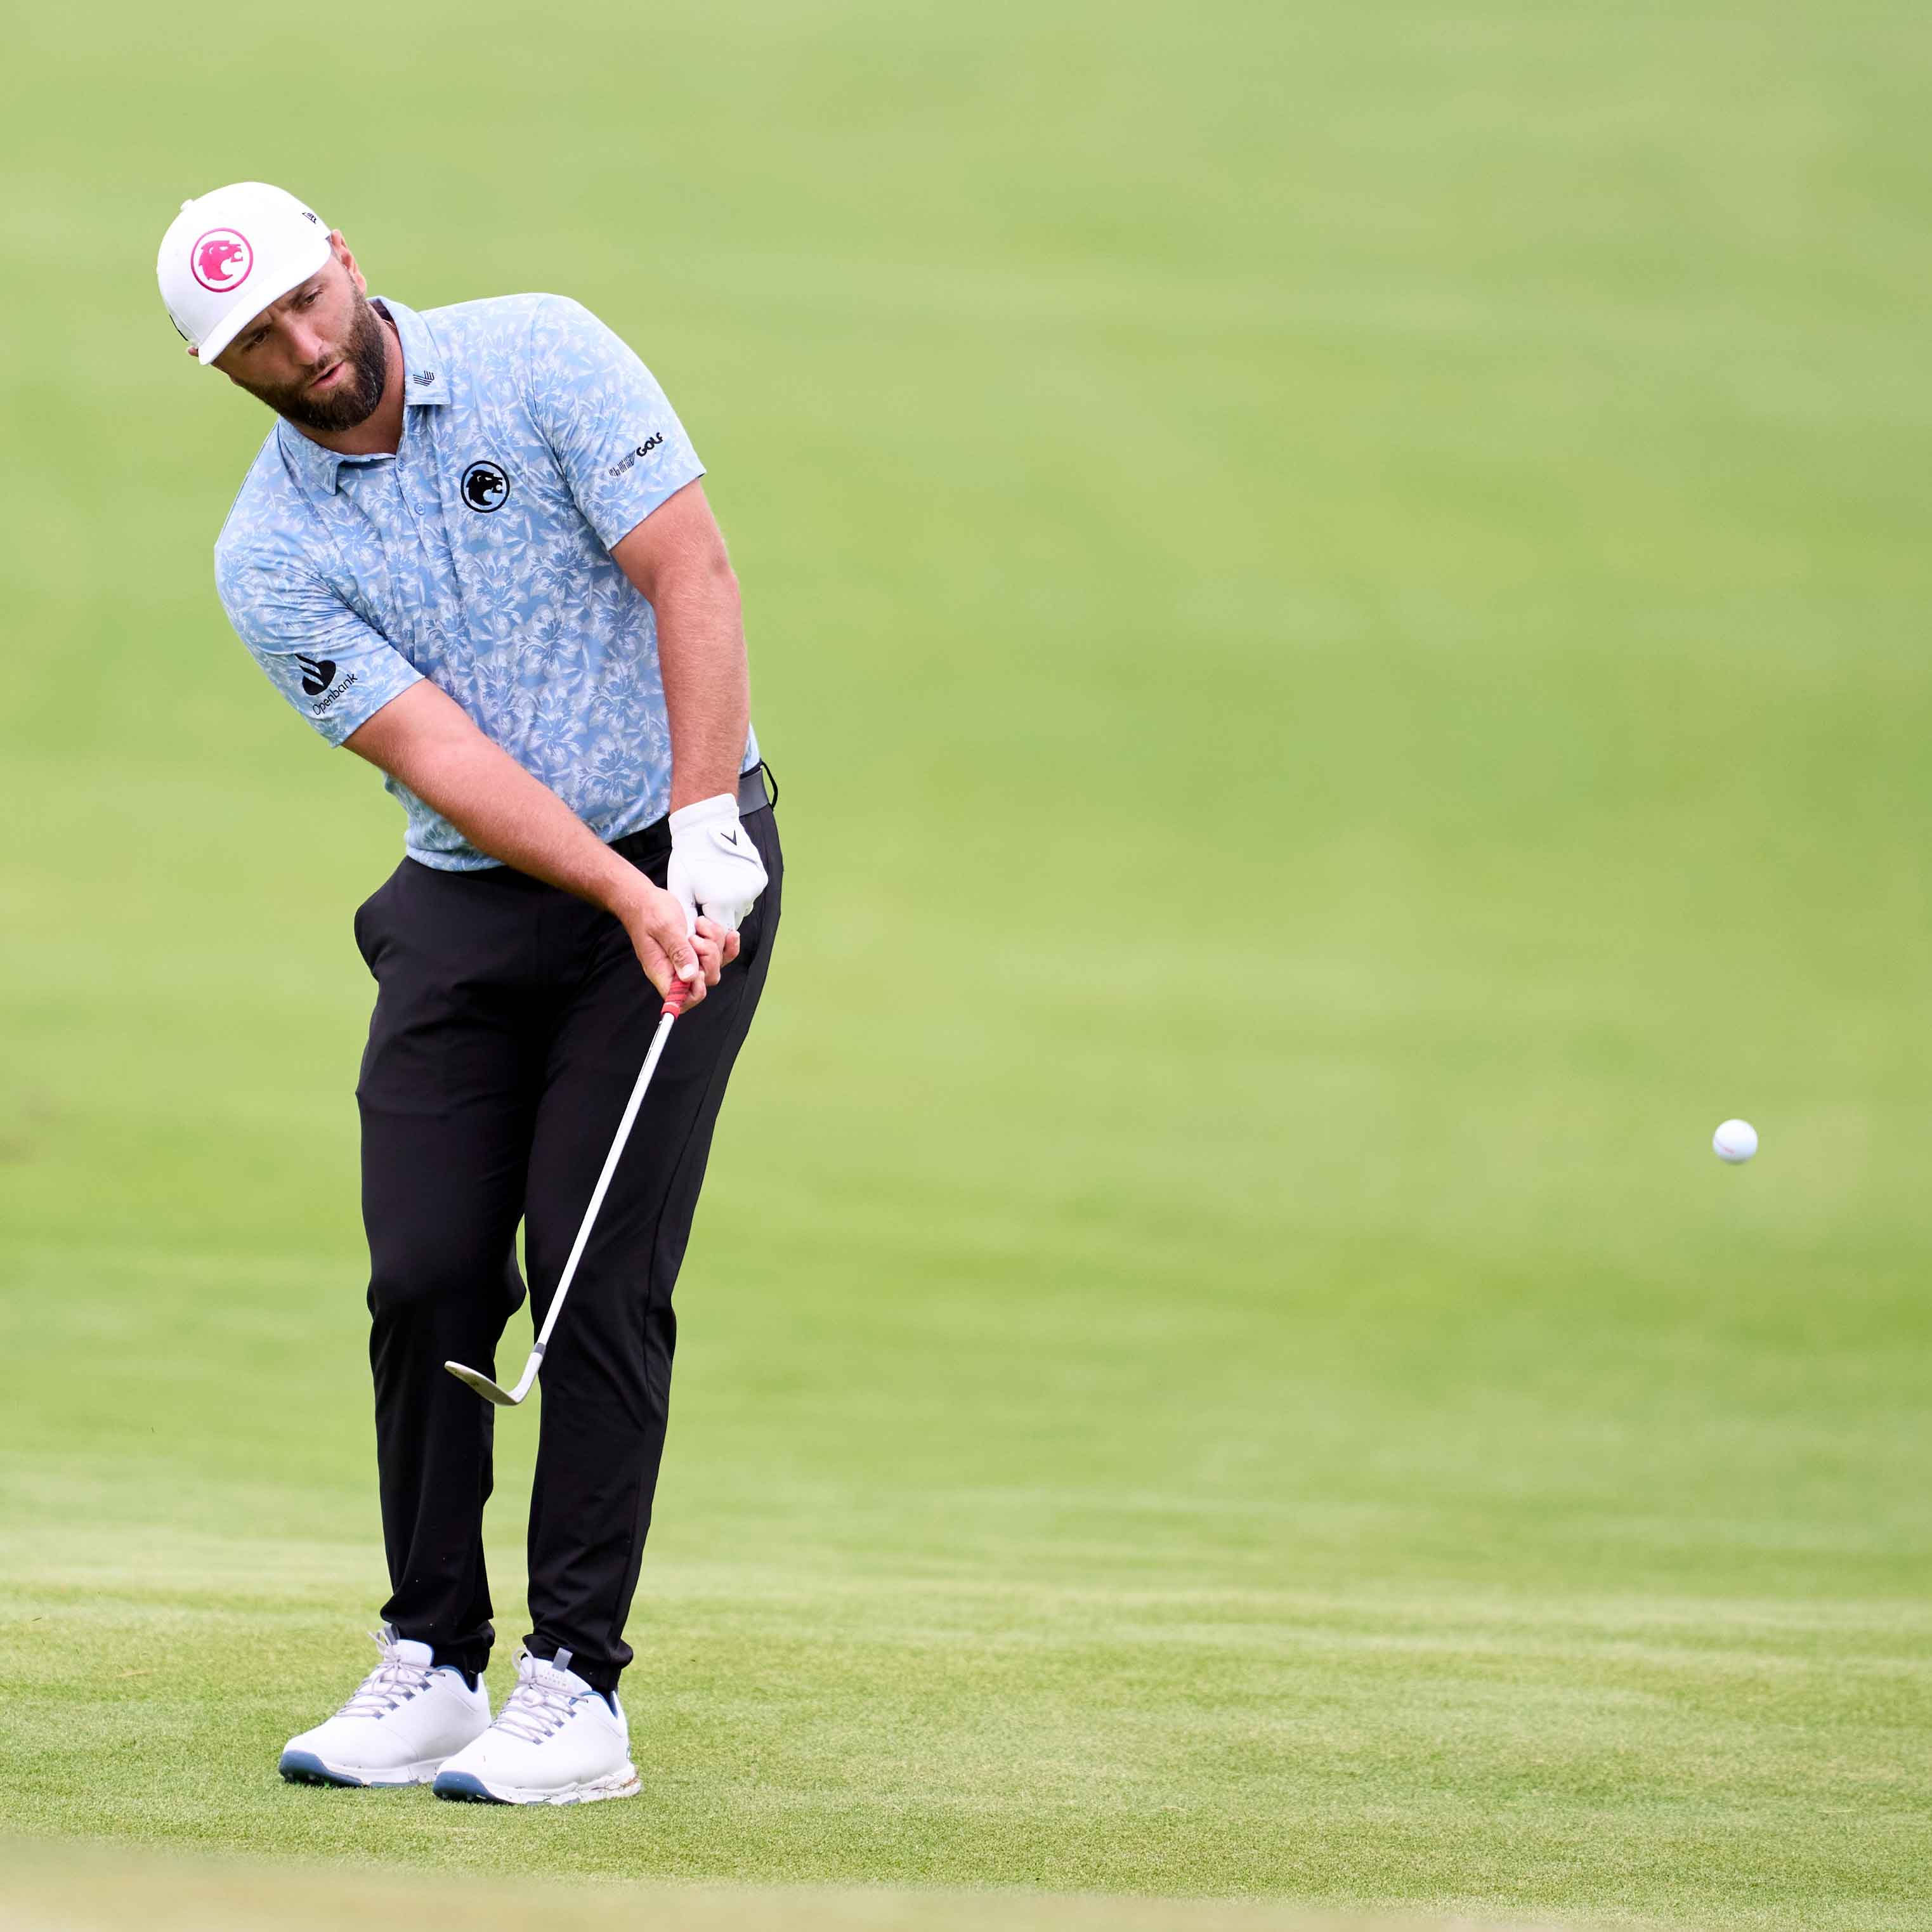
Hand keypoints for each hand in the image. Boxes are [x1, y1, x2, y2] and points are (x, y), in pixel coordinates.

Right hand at [612, 879, 738, 1005]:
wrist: (647, 900)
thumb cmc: (649, 912)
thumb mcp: (665, 928)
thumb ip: (678, 952)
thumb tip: (689, 977)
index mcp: (663, 971)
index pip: (682, 999)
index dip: (696, 988)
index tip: (697, 967)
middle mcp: (678, 970)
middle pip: (707, 980)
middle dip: (709, 956)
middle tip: (694, 938)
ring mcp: (691, 961)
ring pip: (717, 964)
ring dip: (715, 943)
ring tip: (698, 926)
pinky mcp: (700, 950)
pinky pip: (723, 955)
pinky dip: (728, 943)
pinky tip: (728, 934)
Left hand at [667, 792, 767, 934]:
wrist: (707, 826)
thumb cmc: (690, 857)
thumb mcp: (680, 889)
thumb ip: (686, 918)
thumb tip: (687, 941)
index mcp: (723, 902)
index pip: (718, 932)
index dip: (707, 929)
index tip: (697, 915)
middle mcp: (743, 897)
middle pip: (731, 922)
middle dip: (718, 917)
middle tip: (704, 897)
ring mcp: (755, 887)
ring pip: (741, 909)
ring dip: (729, 906)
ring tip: (714, 886)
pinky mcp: (760, 878)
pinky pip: (749, 895)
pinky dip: (738, 893)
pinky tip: (726, 879)